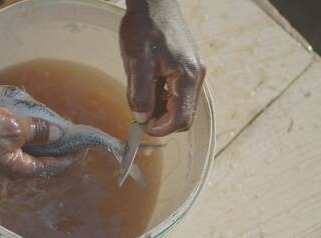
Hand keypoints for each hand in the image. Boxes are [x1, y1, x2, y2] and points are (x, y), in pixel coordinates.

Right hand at [0, 102, 77, 176]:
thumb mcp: (12, 128)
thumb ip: (38, 131)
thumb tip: (60, 134)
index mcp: (18, 170)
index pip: (53, 166)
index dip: (71, 155)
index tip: (83, 145)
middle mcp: (8, 170)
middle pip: (39, 160)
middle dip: (54, 146)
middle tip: (66, 130)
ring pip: (23, 151)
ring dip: (36, 138)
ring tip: (45, 122)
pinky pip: (8, 143)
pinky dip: (19, 134)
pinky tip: (19, 119)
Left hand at [120, 0, 205, 135]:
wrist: (154, 3)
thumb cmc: (145, 27)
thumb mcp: (136, 62)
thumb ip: (140, 93)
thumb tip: (142, 118)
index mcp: (187, 77)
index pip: (181, 119)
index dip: (161, 129)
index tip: (141, 126)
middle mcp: (195, 78)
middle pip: (183, 116)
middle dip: (160, 121)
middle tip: (138, 114)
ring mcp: (193, 73)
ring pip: (179, 106)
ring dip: (159, 108)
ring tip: (140, 93)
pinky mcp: (186, 69)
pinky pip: (176, 93)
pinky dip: (161, 97)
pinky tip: (147, 84)